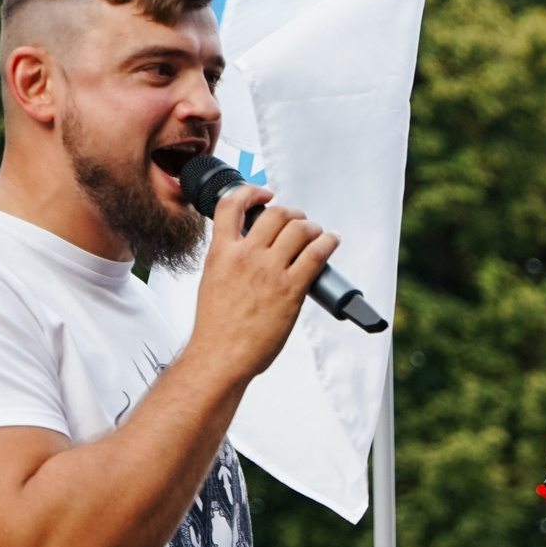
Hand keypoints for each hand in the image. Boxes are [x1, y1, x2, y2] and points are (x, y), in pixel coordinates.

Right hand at [188, 184, 338, 382]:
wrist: (221, 354)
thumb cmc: (217, 326)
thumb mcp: (213, 280)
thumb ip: (229, 259)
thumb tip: (248, 248)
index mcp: (221, 252)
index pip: (231, 205)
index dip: (251, 192)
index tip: (265, 194)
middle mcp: (245, 256)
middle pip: (276, 214)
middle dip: (292, 213)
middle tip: (299, 221)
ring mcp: (269, 271)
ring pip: (299, 229)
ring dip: (313, 227)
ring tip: (317, 234)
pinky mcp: (291, 289)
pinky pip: (317, 254)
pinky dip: (329, 242)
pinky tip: (332, 241)